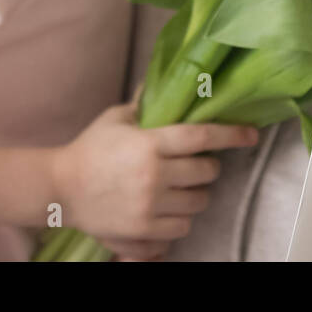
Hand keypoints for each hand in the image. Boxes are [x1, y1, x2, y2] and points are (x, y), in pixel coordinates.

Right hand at [52, 100, 257, 254]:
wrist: (60, 189)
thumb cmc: (90, 149)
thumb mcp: (117, 118)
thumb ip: (146, 104)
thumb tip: (166, 80)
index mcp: (148, 143)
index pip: (201, 137)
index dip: (231, 135)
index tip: (251, 135)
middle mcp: (153, 175)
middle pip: (206, 172)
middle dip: (206, 167)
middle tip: (194, 165)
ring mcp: (150, 206)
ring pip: (198, 202)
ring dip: (195, 194)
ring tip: (179, 188)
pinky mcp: (144, 231)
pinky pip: (182, 227)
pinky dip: (180, 218)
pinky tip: (167, 209)